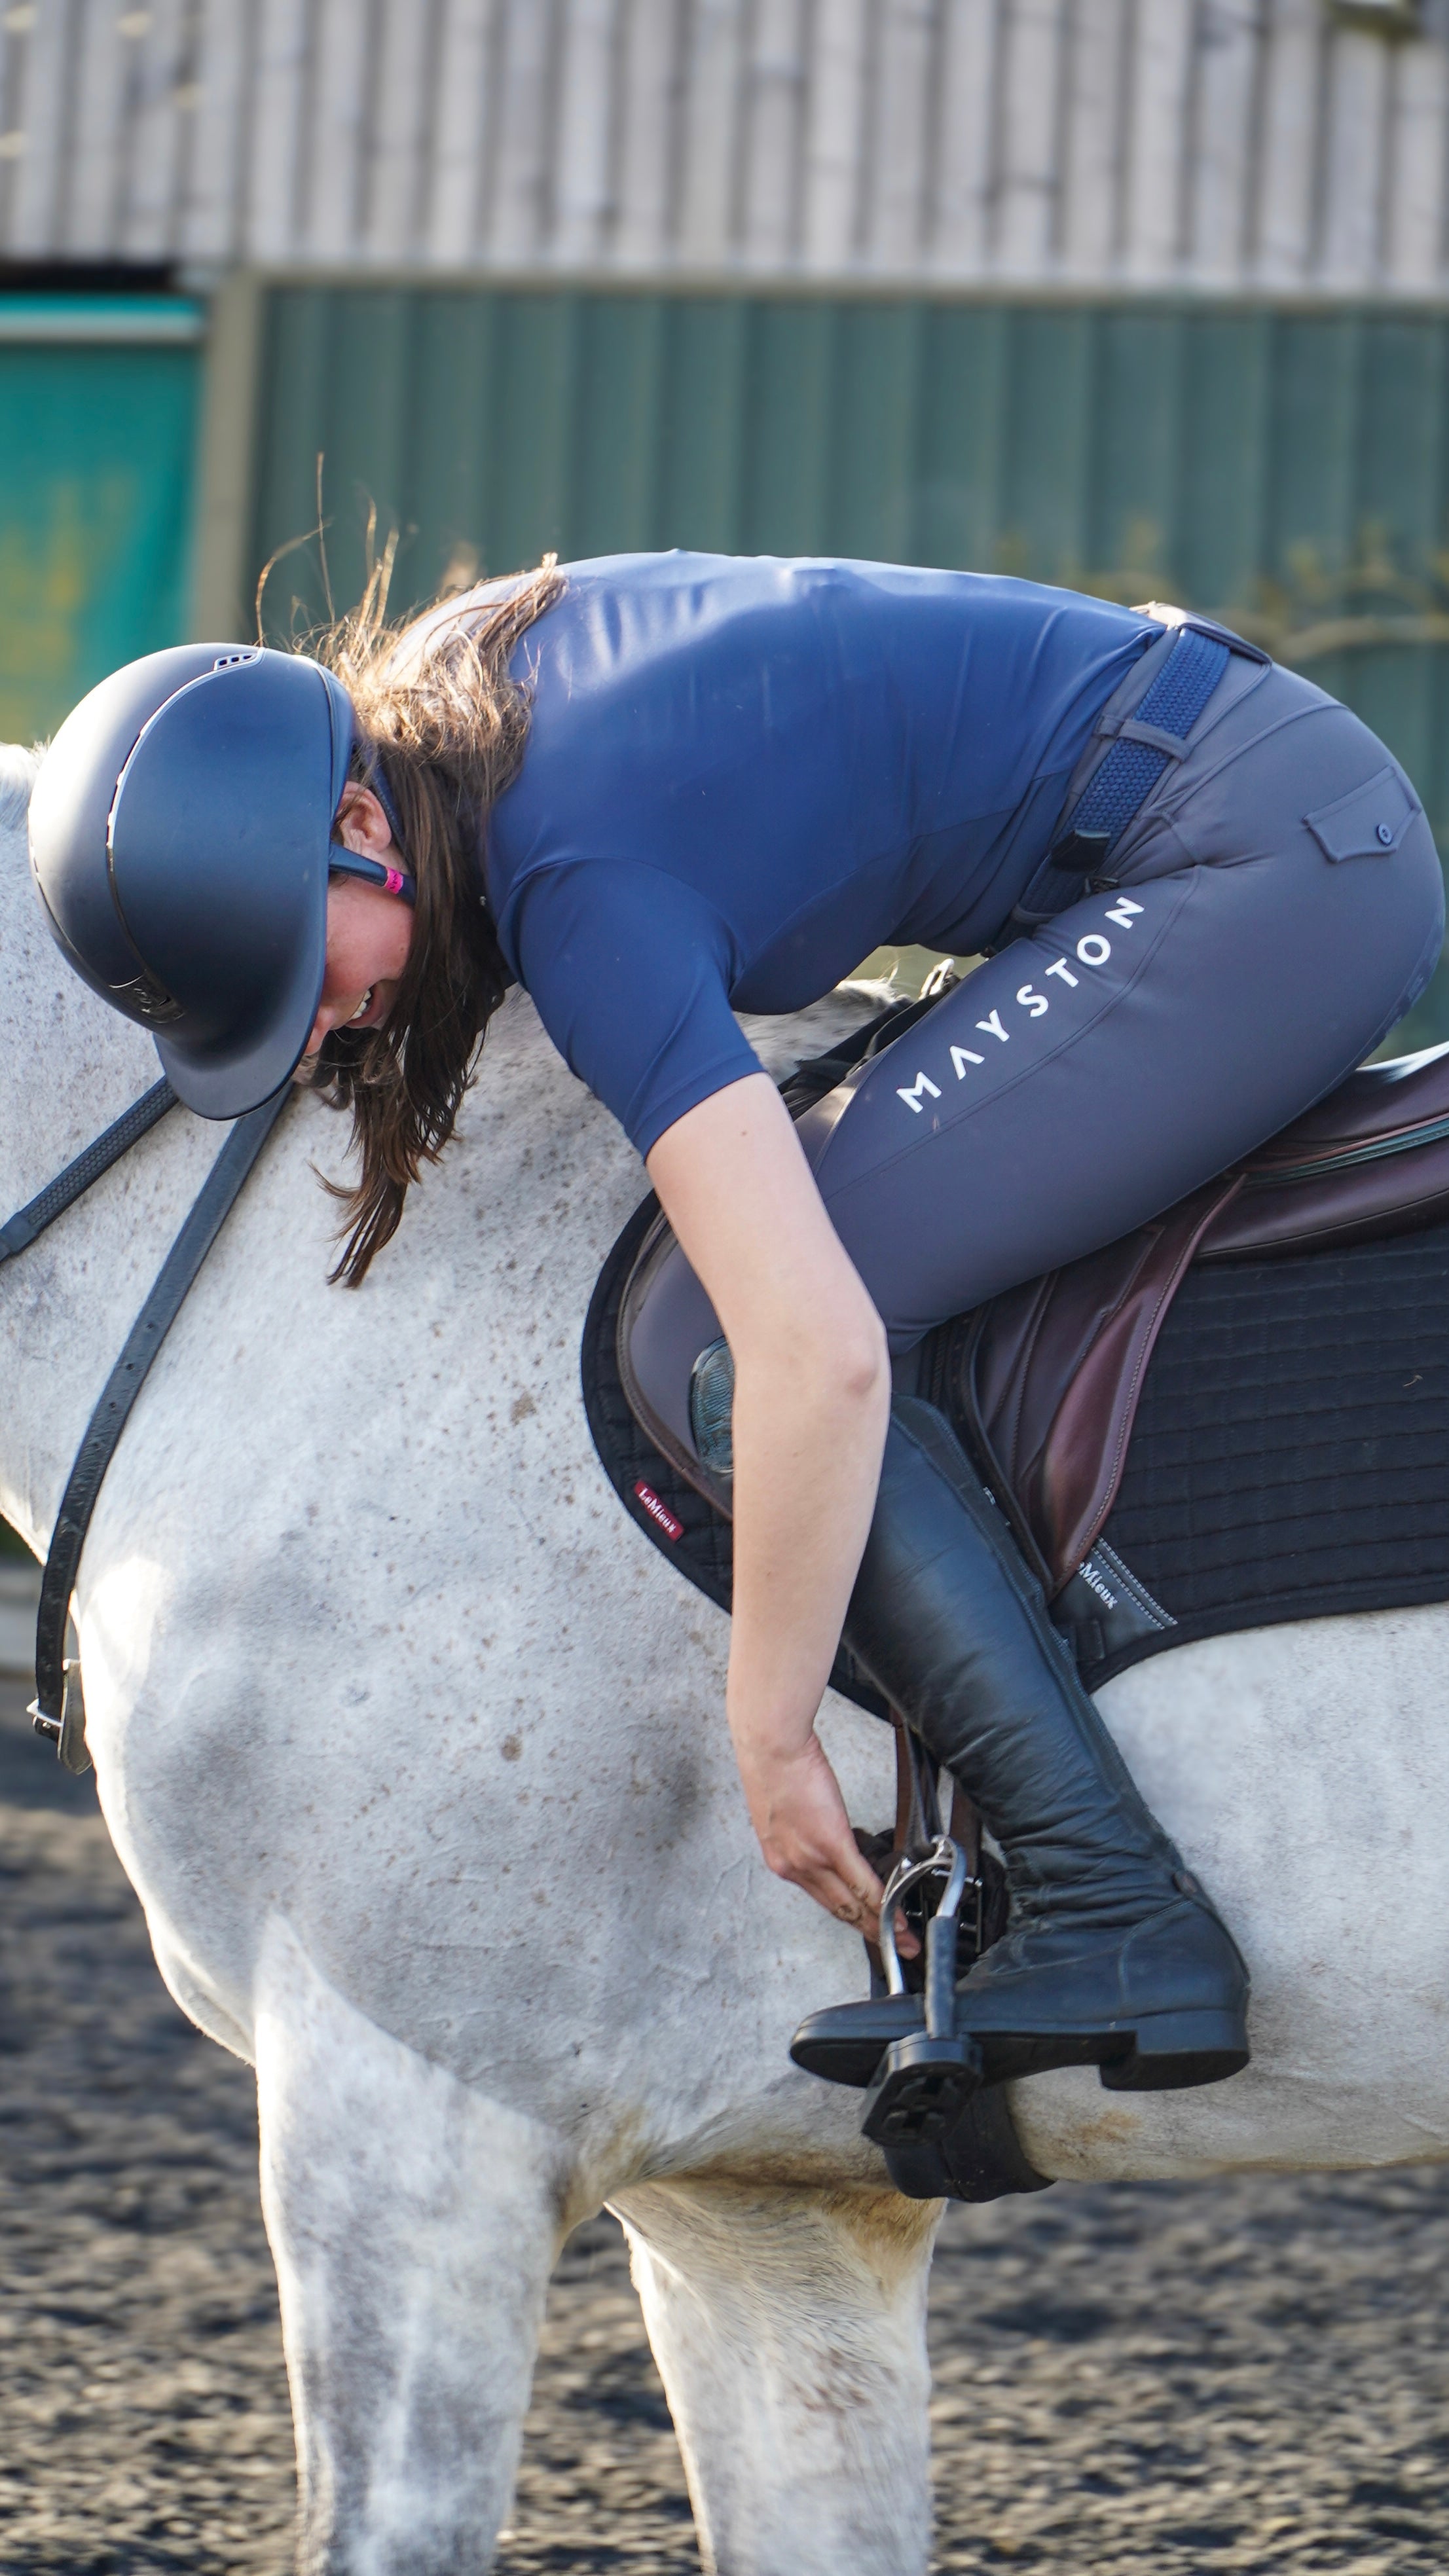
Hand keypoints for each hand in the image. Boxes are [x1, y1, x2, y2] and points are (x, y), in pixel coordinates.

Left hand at [733, 1727, 917, 1954]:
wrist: (771, 1748)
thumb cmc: (774, 1769)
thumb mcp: (784, 1813)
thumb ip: (805, 1834)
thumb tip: (827, 1838)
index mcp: (784, 1861)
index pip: (822, 1899)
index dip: (850, 1918)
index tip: (869, 1930)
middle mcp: (795, 1868)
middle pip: (839, 1911)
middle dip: (871, 1933)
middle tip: (896, 1948)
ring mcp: (813, 1858)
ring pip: (852, 1904)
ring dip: (882, 1925)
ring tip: (903, 1939)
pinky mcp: (831, 1842)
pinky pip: (863, 1882)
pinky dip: (883, 1902)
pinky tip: (897, 1915)